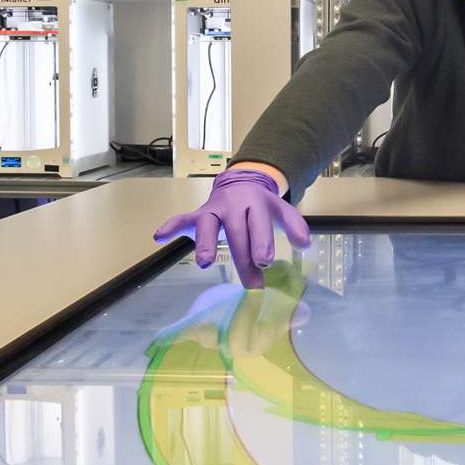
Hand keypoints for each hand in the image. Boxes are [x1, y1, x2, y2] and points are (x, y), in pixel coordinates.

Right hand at [153, 169, 310, 288]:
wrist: (242, 182)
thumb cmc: (261, 207)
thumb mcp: (281, 211)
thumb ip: (295, 225)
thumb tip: (306, 244)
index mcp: (256, 204)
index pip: (259, 224)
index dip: (261, 241)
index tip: (264, 261)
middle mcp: (233, 205)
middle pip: (236, 232)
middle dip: (242, 257)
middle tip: (250, 282)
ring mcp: (213, 210)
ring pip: (207, 224)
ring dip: (204, 243)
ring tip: (203, 262)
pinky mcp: (197, 215)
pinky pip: (182, 219)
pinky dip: (171, 226)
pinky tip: (159, 236)